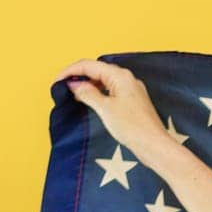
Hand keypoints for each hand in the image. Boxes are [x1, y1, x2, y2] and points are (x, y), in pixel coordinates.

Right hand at [51, 58, 170, 163]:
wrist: (154, 146)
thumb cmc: (133, 127)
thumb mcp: (104, 108)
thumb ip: (87, 93)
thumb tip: (75, 84)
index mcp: (120, 76)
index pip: (89, 65)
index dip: (70, 71)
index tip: (57, 81)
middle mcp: (127, 80)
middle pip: (97, 70)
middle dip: (79, 76)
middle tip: (63, 87)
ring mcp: (131, 91)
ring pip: (104, 81)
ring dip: (88, 85)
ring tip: (73, 95)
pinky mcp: (133, 102)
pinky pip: (111, 91)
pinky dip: (98, 93)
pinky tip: (90, 101)